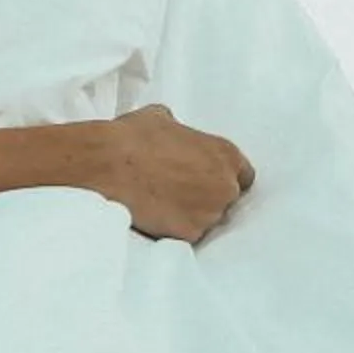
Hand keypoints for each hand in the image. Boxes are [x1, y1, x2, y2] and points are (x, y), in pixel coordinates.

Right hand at [99, 103, 254, 243]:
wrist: (109, 165)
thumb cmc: (134, 137)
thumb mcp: (161, 117)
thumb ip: (180, 130)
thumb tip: (174, 132)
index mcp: (225, 154)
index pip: (244, 175)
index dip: (224, 177)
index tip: (208, 179)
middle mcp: (225, 186)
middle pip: (227, 199)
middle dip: (209, 196)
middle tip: (181, 191)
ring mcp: (209, 214)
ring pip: (208, 219)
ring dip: (193, 214)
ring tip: (165, 203)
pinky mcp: (190, 235)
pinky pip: (189, 235)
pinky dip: (177, 229)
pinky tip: (157, 216)